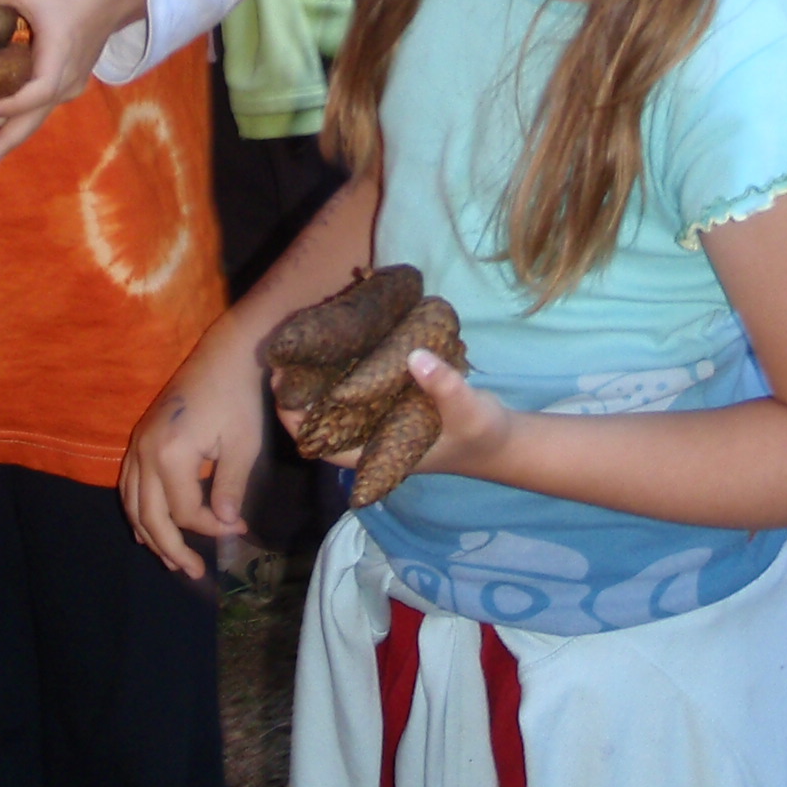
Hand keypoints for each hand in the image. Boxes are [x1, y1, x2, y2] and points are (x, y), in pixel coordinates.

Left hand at [0, 0, 145, 173]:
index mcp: (59, 59)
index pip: (34, 93)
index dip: (6, 105)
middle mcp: (67, 81)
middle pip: (34, 121)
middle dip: (4, 143)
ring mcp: (69, 86)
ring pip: (35, 118)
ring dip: (7, 137)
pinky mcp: (67, 83)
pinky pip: (38, 107)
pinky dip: (16, 118)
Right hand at [121, 323, 265, 579]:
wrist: (225, 354)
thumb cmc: (238, 398)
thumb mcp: (242, 446)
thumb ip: (230, 488)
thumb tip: (225, 526)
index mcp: (170, 455)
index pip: (184, 512)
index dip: (210, 528)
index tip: (238, 529)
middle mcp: (144, 452)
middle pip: (149, 516)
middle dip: (171, 548)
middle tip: (193, 572)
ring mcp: (137, 444)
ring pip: (132, 503)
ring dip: (149, 534)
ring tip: (170, 558)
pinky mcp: (139, 437)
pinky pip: (128, 485)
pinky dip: (137, 510)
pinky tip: (149, 526)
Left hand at [273, 350, 514, 480]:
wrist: (503, 437)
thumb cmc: (481, 434)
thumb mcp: (468, 411)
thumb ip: (444, 387)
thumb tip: (414, 357)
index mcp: (377, 454)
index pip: (321, 444)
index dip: (297, 420)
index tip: (283, 387)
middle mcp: (372, 436)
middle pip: (323, 417)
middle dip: (304, 387)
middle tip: (291, 349)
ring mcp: (381, 416)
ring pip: (339, 396)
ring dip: (325, 370)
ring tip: (311, 334)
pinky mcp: (393, 396)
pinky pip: (362, 380)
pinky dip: (353, 361)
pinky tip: (349, 332)